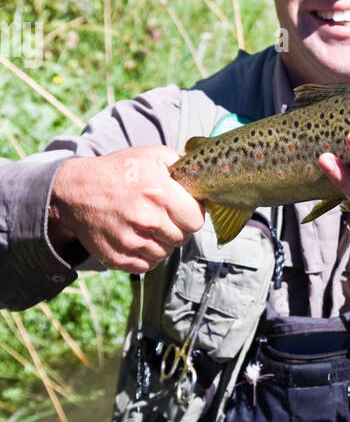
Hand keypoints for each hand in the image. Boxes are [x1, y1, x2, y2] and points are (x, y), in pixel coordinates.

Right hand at [48, 146, 204, 274]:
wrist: (74, 190)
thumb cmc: (118, 171)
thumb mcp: (150, 155)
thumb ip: (181, 165)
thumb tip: (204, 176)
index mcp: (158, 192)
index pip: (196, 221)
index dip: (191, 215)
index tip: (183, 210)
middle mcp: (145, 218)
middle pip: (182, 239)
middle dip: (177, 229)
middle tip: (163, 217)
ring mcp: (129, 241)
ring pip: (165, 253)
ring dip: (161, 243)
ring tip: (147, 226)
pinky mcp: (116, 257)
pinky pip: (146, 266)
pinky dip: (145, 255)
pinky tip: (137, 238)